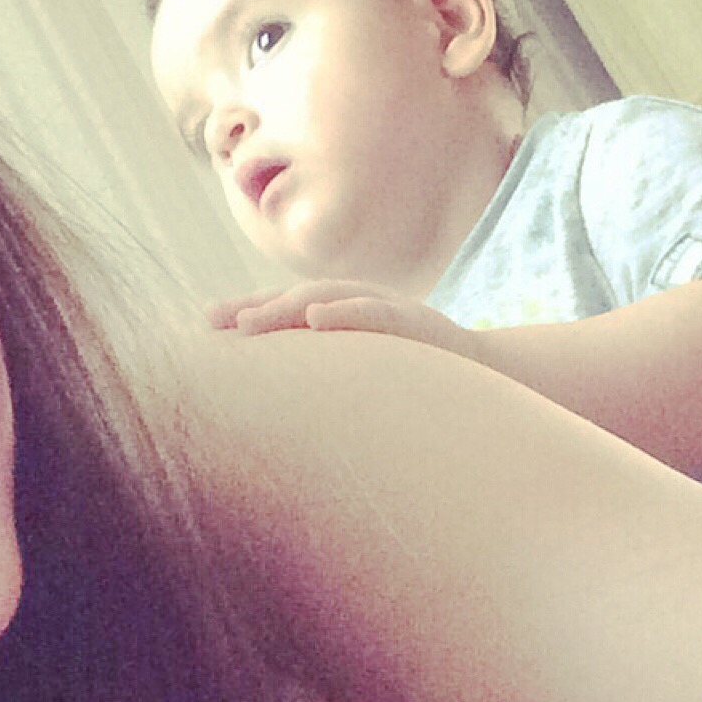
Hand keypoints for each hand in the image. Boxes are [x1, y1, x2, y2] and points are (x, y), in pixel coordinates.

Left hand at [207, 281, 485, 359]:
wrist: (491, 379)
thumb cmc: (424, 383)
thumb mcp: (371, 376)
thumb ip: (334, 376)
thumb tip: (285, 404)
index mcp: (349, 320)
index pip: (292, 310)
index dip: (251, 312)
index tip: (209, 326)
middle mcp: (363, 307)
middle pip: (299, 297)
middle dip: (255, 307)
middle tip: (215, 322)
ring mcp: (390, 310)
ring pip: (331, 297)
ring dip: (286, 306)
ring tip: (249, 323)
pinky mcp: (415, 324)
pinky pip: (376, 313)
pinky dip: (345, 311)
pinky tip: (314, 318)